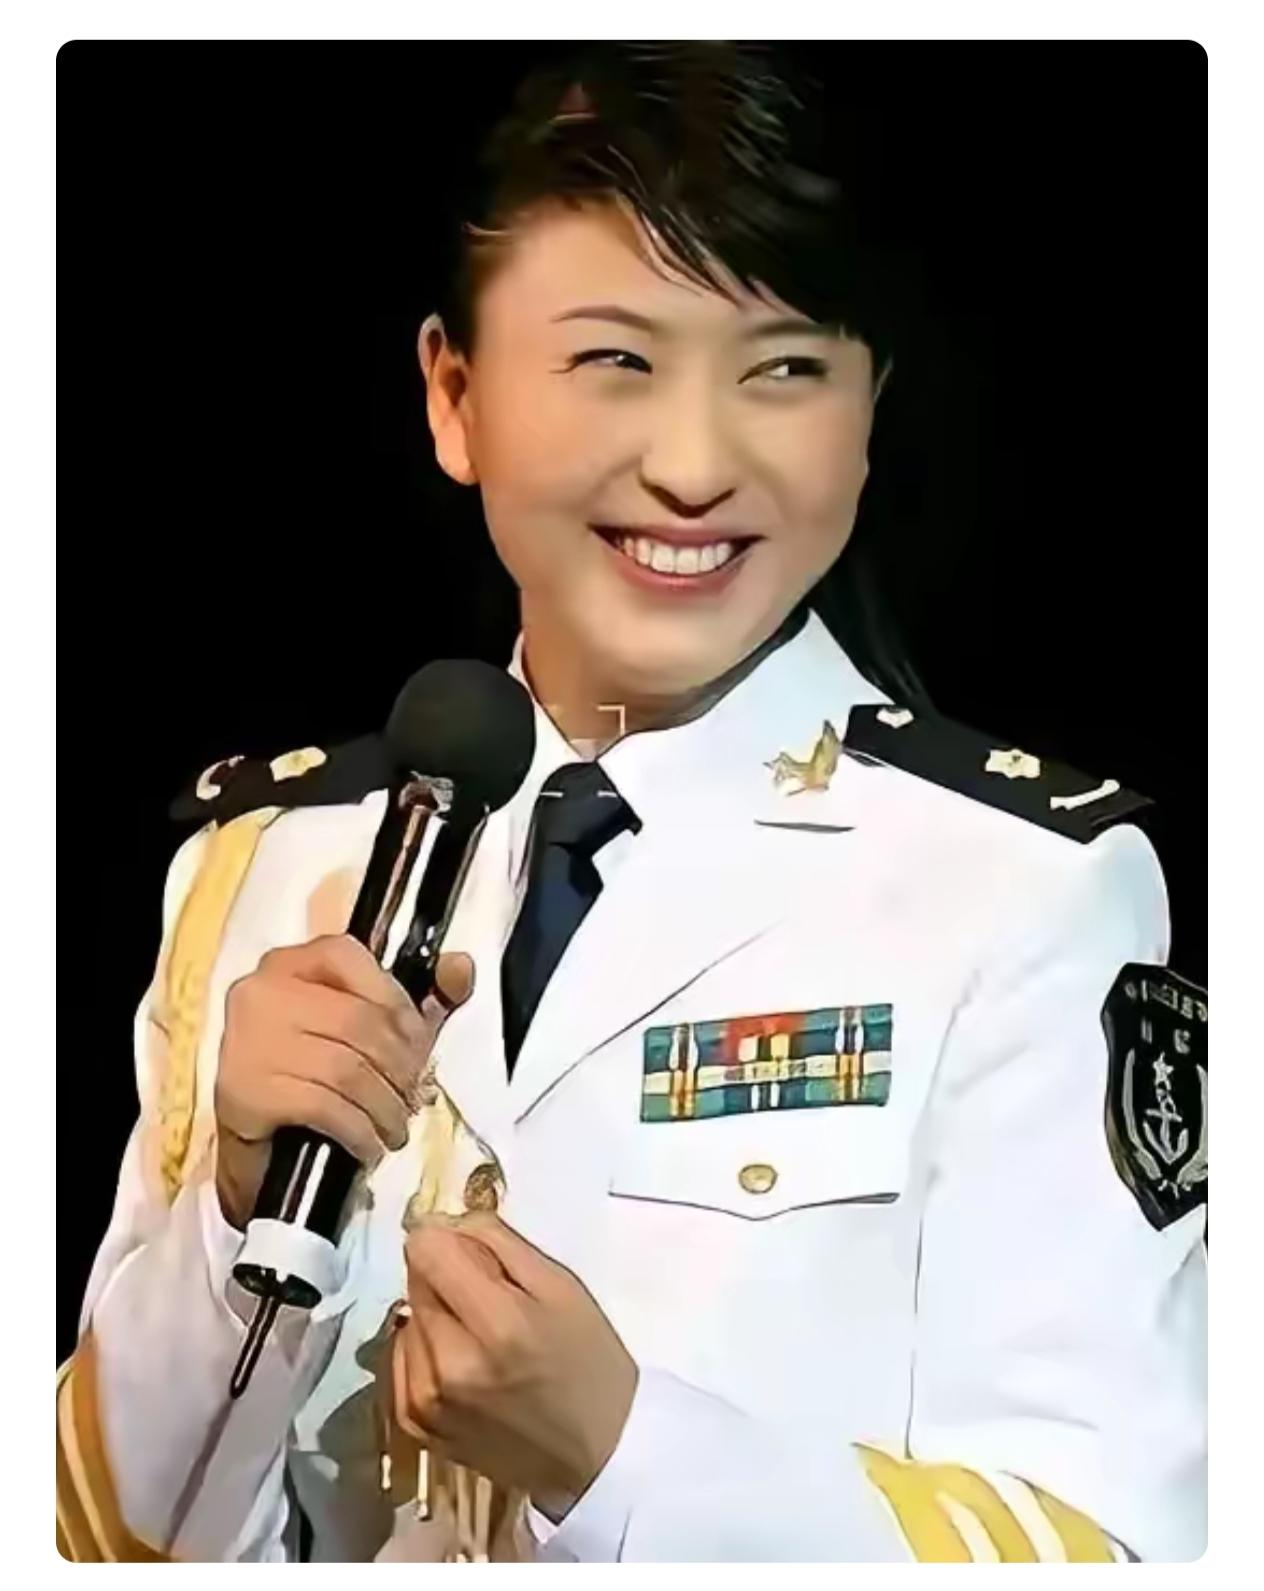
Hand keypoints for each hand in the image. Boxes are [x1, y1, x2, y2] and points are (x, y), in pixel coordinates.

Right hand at [213, 935, 472, 1226]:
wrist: (259, 1155)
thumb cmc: (316, 1081)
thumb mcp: (374, 1034)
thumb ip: (422, 998)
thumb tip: (461, 968)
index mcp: (291, 964)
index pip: (351, 959)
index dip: (398, 1005)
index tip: (418, 1048)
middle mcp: (261, 991)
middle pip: (358, 1020)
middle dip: (400, 1067)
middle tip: (412, 1100)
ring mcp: (247, 1040)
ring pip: (346, 1068)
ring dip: (385, 1107)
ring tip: (395, 1130)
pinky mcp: (243, 1091)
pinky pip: (323, 1106)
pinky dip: (359, 1131)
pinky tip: (369, 1146)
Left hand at [392, 1213, 638, 1520]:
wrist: (596, 1454)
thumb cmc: (588, 1359)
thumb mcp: (561, 1285)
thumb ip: (499, 1243)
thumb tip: (444, 1222)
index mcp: (497, 1323)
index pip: (426, 1248)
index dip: (448, 1238)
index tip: (475, 1253)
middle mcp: (449, 1365)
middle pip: (416, 1281)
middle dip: (447, 1278)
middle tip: (492, 1302)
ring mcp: (427, 1402)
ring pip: (407, 1320)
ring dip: (435, 1317)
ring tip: (480, 1339)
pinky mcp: (416, 1427)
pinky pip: (399, 1361)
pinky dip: (423, 1352)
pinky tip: (461, 1364)